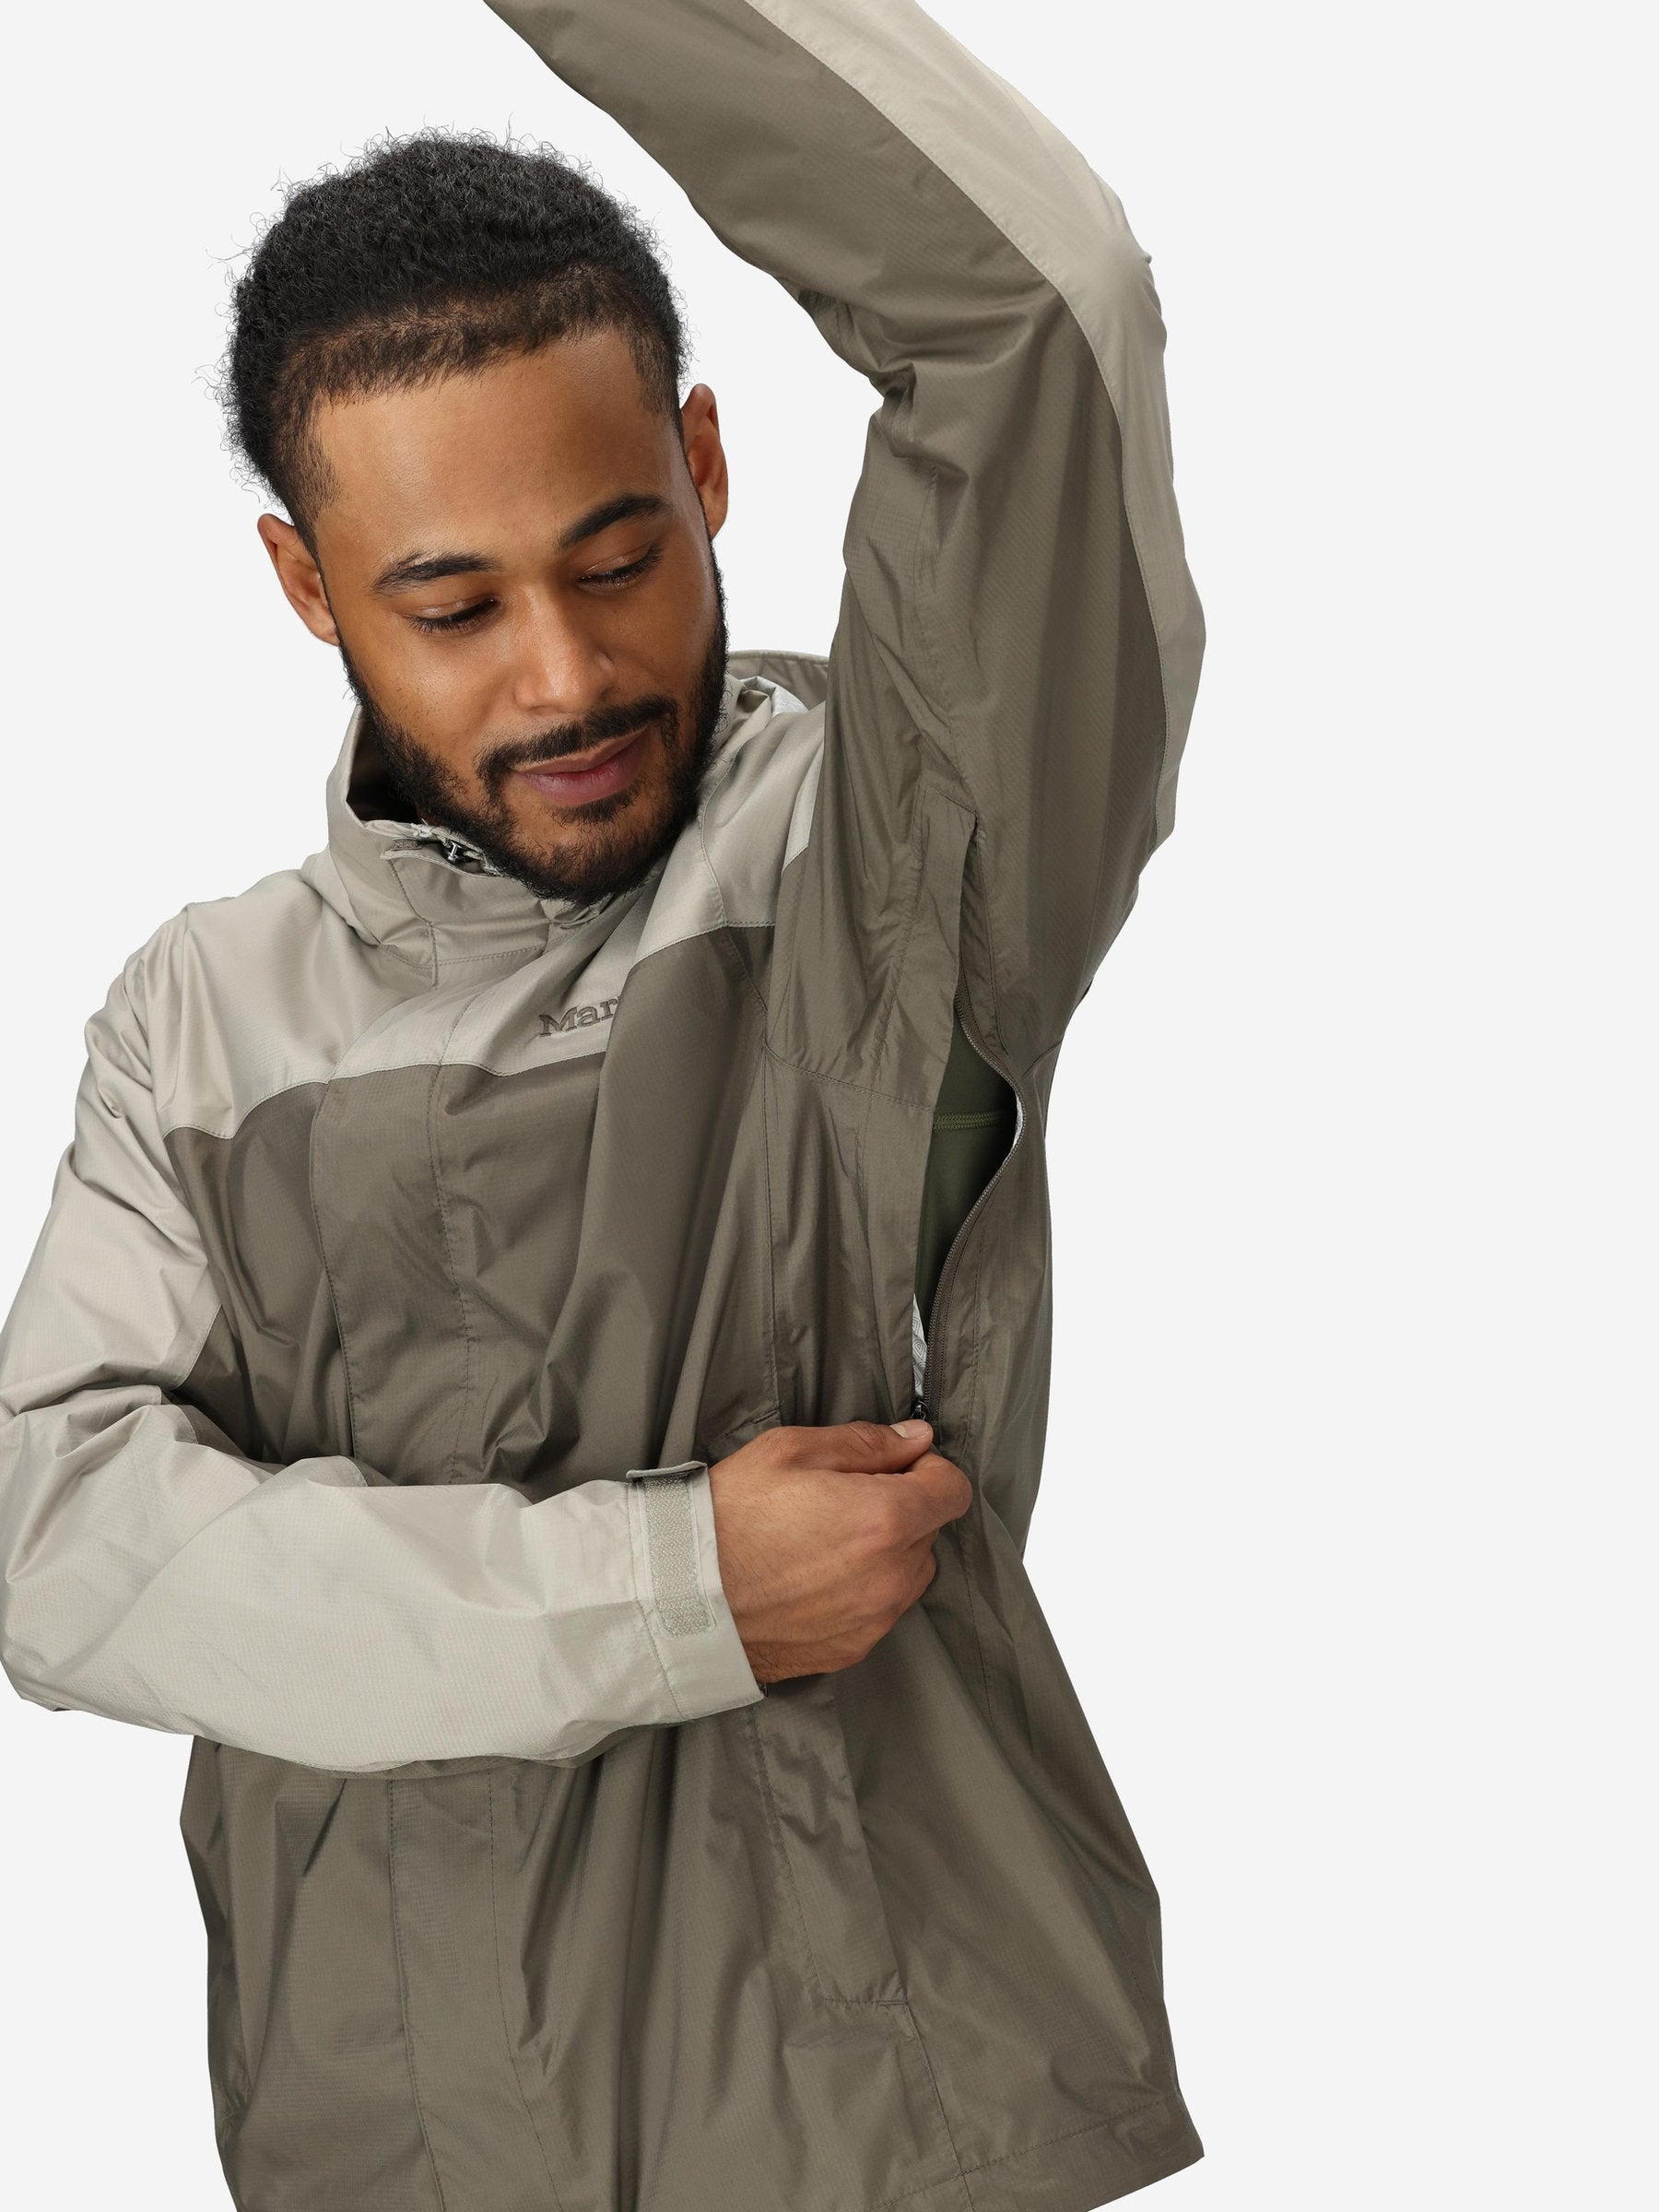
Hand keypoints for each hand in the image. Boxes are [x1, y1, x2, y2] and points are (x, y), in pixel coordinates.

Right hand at [706, 1420, 973, 1683]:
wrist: (678, 1596)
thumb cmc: (728, 1517)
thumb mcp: (790, 1451)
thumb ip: (865, 1443)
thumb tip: (915, 1440)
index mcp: (885, 1519)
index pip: (953, 1491)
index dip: (928, 1471)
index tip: (896, 1467)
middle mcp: (891, 1576)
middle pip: (930, 1532)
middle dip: (900, 1510)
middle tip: (843, 1501)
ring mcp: (874, 1619)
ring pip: (908, 1574)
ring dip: (885, 1555)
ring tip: (824, 1543)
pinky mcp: (852, 1648)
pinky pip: (880, 1610)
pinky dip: (862, 1592)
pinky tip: (813, 1578)